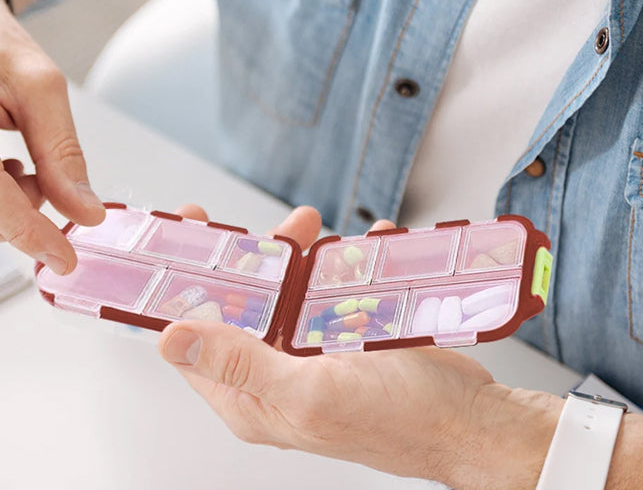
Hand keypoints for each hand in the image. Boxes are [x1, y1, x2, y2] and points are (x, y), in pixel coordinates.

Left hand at [161, 205, 558, 487]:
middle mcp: (276, 374)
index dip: (182, 283)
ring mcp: (312, 354)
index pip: (194, 335)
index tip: (184, 234)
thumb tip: (169, 340)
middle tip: (248, 220)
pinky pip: (331, 289)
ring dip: (297, 254)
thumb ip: (240, 364)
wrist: (473, 422)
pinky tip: (360, 245)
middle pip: (242, 304)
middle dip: (248, 257)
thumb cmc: (399, 421)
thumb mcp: (311, 391)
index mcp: (252, 395)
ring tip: (311, 225)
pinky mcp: (347, 337)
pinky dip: (341, 263)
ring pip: (287, 290)